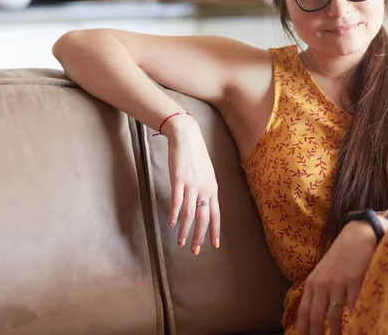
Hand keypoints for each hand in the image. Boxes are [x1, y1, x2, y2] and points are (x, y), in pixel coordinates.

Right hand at [163, 114, 219, 254]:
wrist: (187, 137)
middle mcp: (205, 189)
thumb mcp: (206, 174)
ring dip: (185, 231)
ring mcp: (192, 185)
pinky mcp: (178, 180)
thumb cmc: (195, 155)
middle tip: (196, 251)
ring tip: (181, 243)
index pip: (216, 214)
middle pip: (204, 218)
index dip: (215, 230)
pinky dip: (174, 214)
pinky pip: (177, 201)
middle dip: (200, 237)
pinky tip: (171, 224)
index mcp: (212, 189)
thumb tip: (203, 203)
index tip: (214, 245)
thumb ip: (206, 189)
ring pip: (190, 214)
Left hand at [298, 220, 376, 334]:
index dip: (303, 330)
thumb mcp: (323, 272)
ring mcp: (338, 282)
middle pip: (316, 317)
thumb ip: (317, 292)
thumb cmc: (341, 256)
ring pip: (334, 316)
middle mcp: (322, 283)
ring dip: (336, 333)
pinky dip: (355, 320)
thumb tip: (314, 317)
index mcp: (312, 283)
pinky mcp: (355, 280)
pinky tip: (357, 327)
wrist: (357, 235)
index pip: (303, 312)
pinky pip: (354, 306)